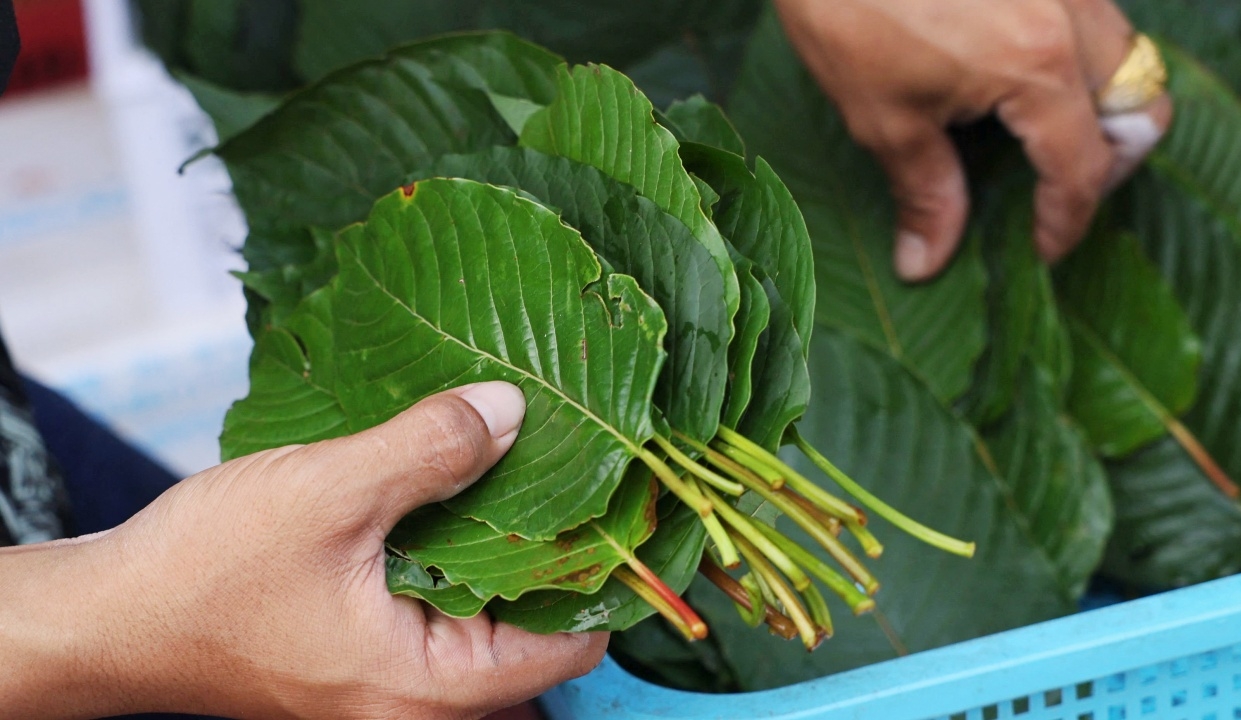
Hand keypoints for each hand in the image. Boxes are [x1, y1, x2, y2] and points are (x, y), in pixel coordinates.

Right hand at [1, 381, 606, 719]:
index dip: (602, 567)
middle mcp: (421, 704)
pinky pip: (446, 610)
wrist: (110, 619)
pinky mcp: (368, 657)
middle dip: (556, 548)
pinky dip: (462, 555)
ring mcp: (394, 684)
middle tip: (573, 462)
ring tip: (517, 463)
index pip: (571, 643)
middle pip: (538, 630)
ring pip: (491, 617)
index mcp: (427, 688)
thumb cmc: (203, 575)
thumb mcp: (327, 491)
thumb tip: (514, 411)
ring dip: (505, 546)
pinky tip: (453, 489)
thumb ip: (429, 449)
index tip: (618, 493)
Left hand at [774, 0, 1172, 279]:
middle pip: (1143, 105)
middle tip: (1057, 192)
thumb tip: (926, 262)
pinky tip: (1020, 79)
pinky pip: (1092, 18)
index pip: (1083, 167)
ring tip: (1040, 141)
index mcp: (1040, 66)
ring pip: (1128, 55)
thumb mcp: (882, 116)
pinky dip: (1078, 60)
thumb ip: (924, 192)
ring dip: (1102, 107)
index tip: (1044, 250)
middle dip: (1112, 161)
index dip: (1066, 221)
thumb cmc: (848, 11)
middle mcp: (1074, 16)